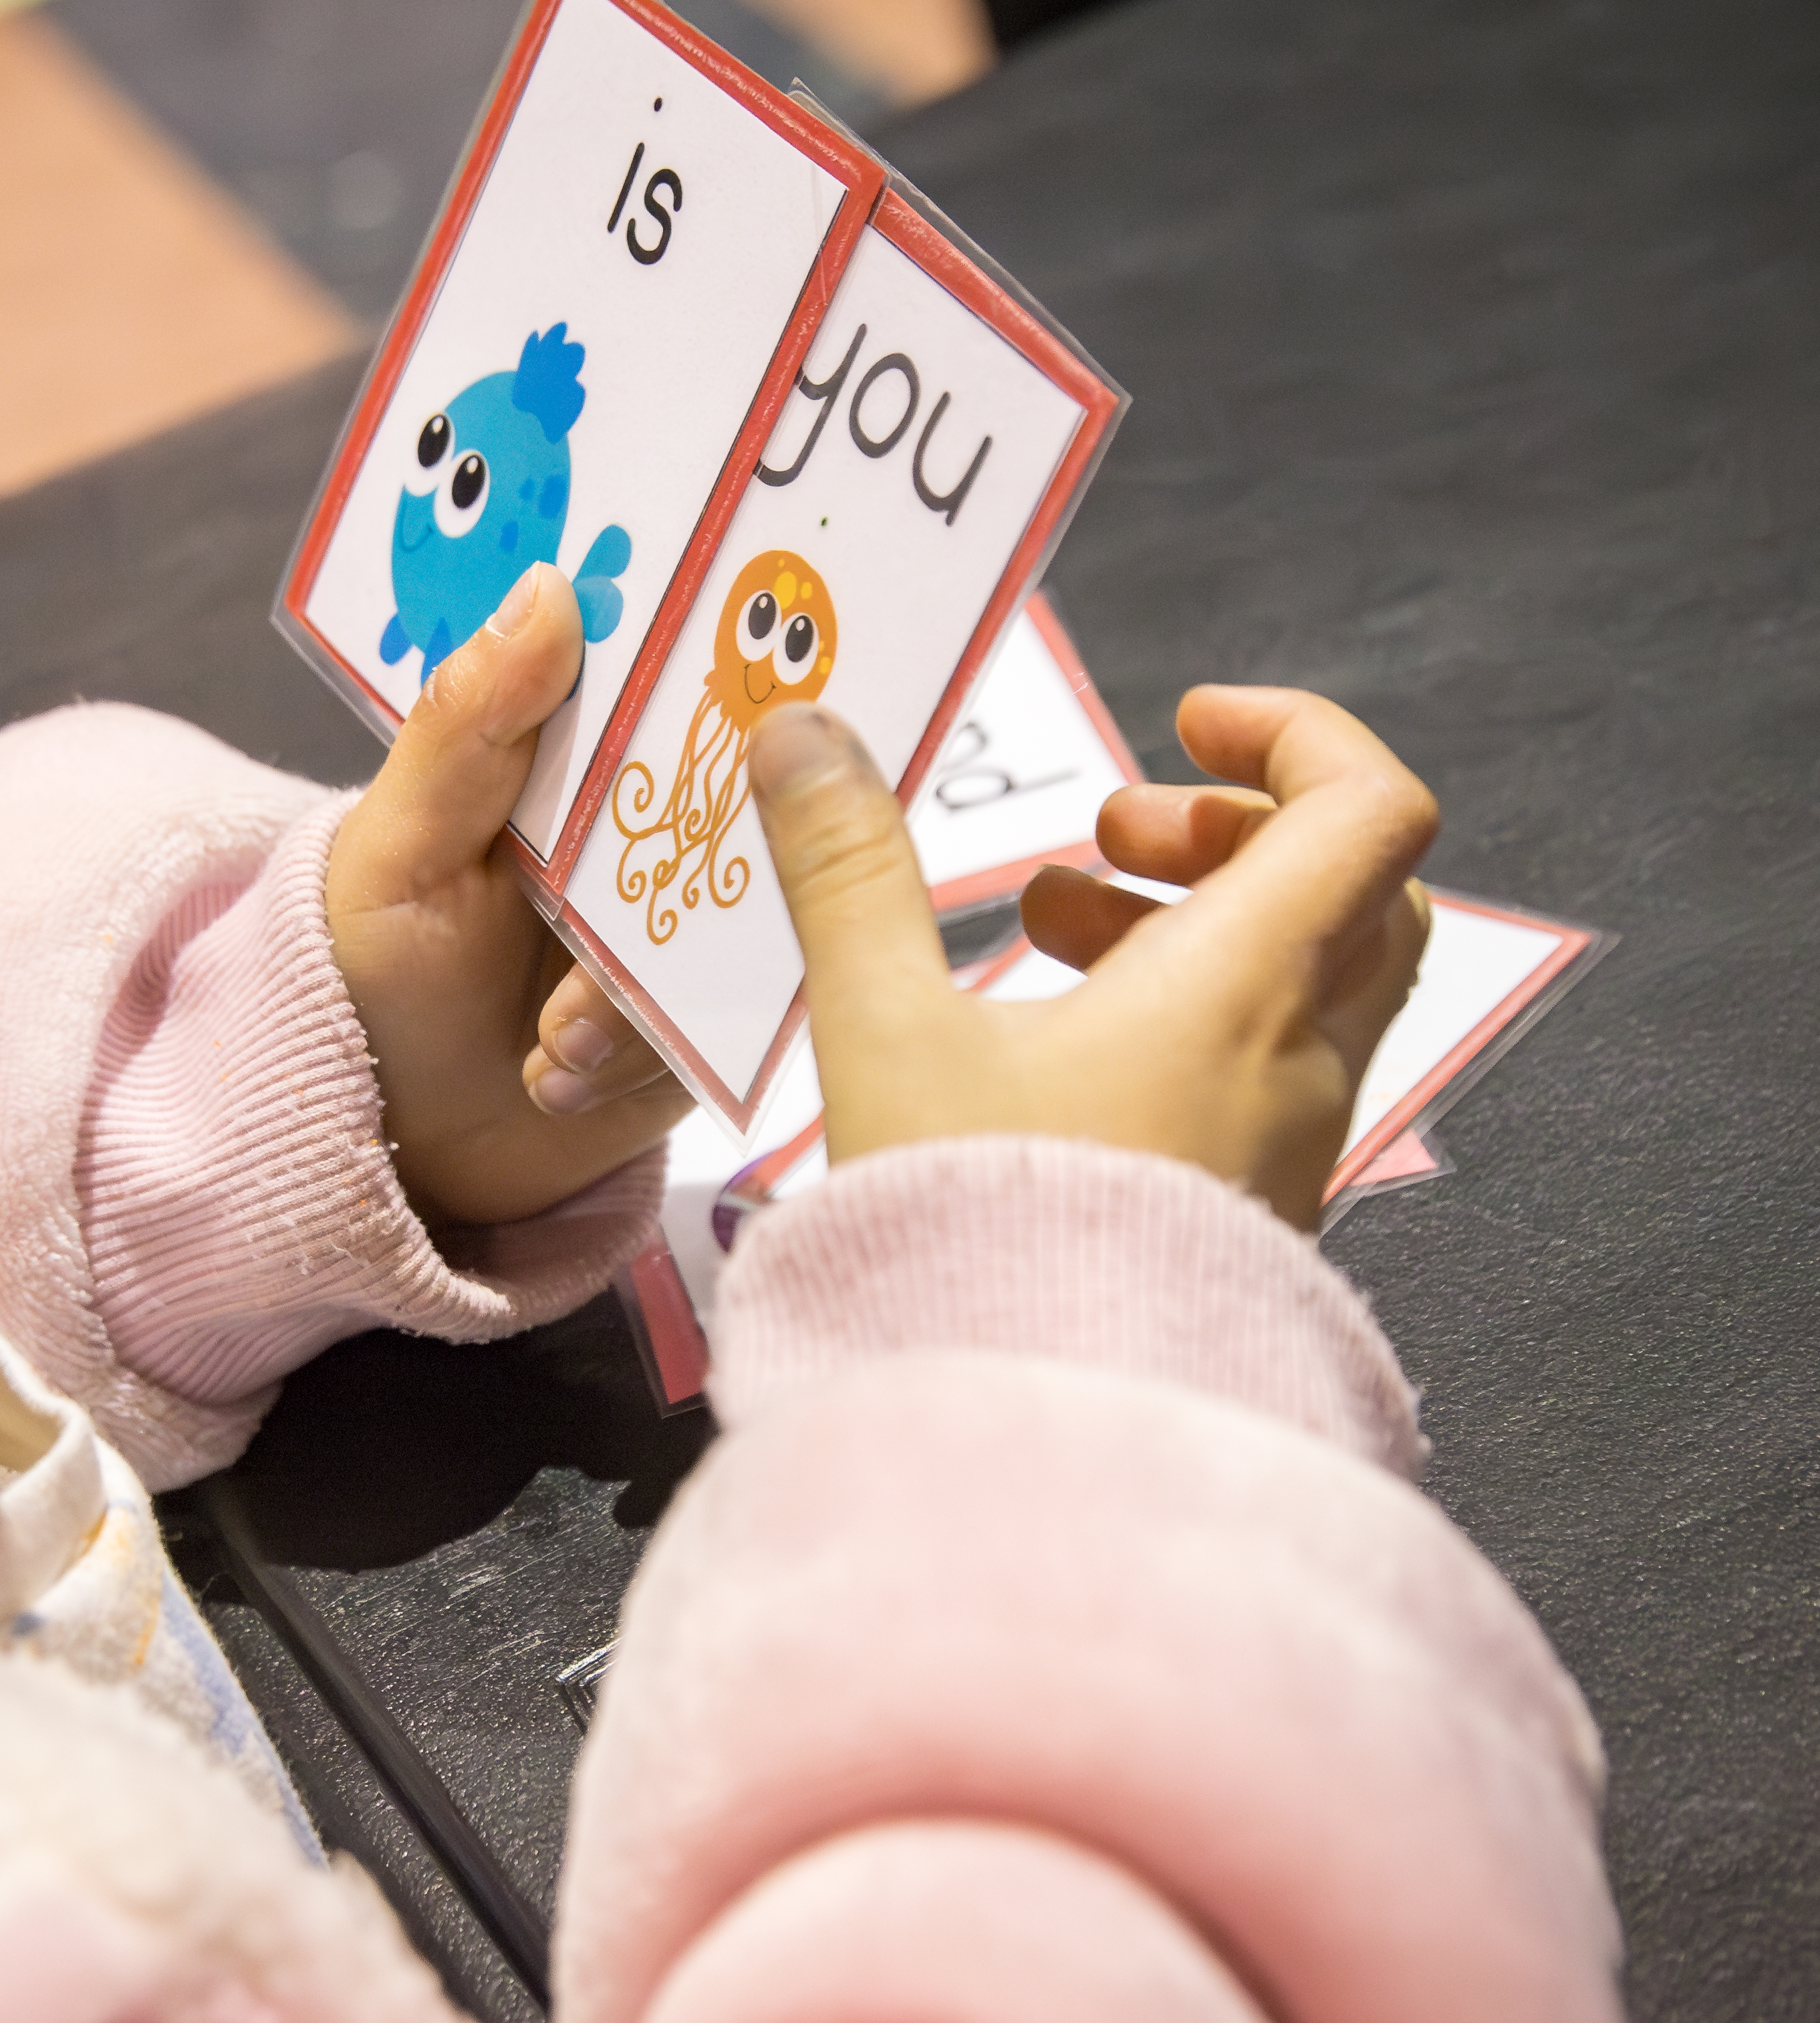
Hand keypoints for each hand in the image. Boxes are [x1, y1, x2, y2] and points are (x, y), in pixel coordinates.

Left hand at [327, 564, 692, 1225]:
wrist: (394, 1135)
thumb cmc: (370, 972)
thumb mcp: (394, 849)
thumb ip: (463, 730)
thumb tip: (550, 591)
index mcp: (576, 758)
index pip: (670, 669)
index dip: (712, 644)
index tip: (734, 641)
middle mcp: (649, 828)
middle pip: (741, 789)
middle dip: (694, 848)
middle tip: (606, 926)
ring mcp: (688, 921)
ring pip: (739, 917)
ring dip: (639, 987)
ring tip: (548, 1035)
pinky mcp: (710, 1013)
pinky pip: (731, 1015)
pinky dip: (641, 1049)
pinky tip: (553, 1073)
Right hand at [751, 684, 1437, 1228]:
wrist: (1031, 1446)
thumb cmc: (972, 1232)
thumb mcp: (886, 1032)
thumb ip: (846, 873)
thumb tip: (800, 734)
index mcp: (1247, 989)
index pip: (1369, 806)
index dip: (1293, 734)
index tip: (1177, 724)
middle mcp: (1300, 1062)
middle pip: (1347, 889)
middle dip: (1227, 830)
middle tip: (1098, 839)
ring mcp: (1287, 1147)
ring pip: (1301, 983)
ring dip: (1190, 922)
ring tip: (1041, 924)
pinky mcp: (1248, 1213)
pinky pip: (1256, 1071)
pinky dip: (1180, 1014)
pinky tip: (1048, 1044)